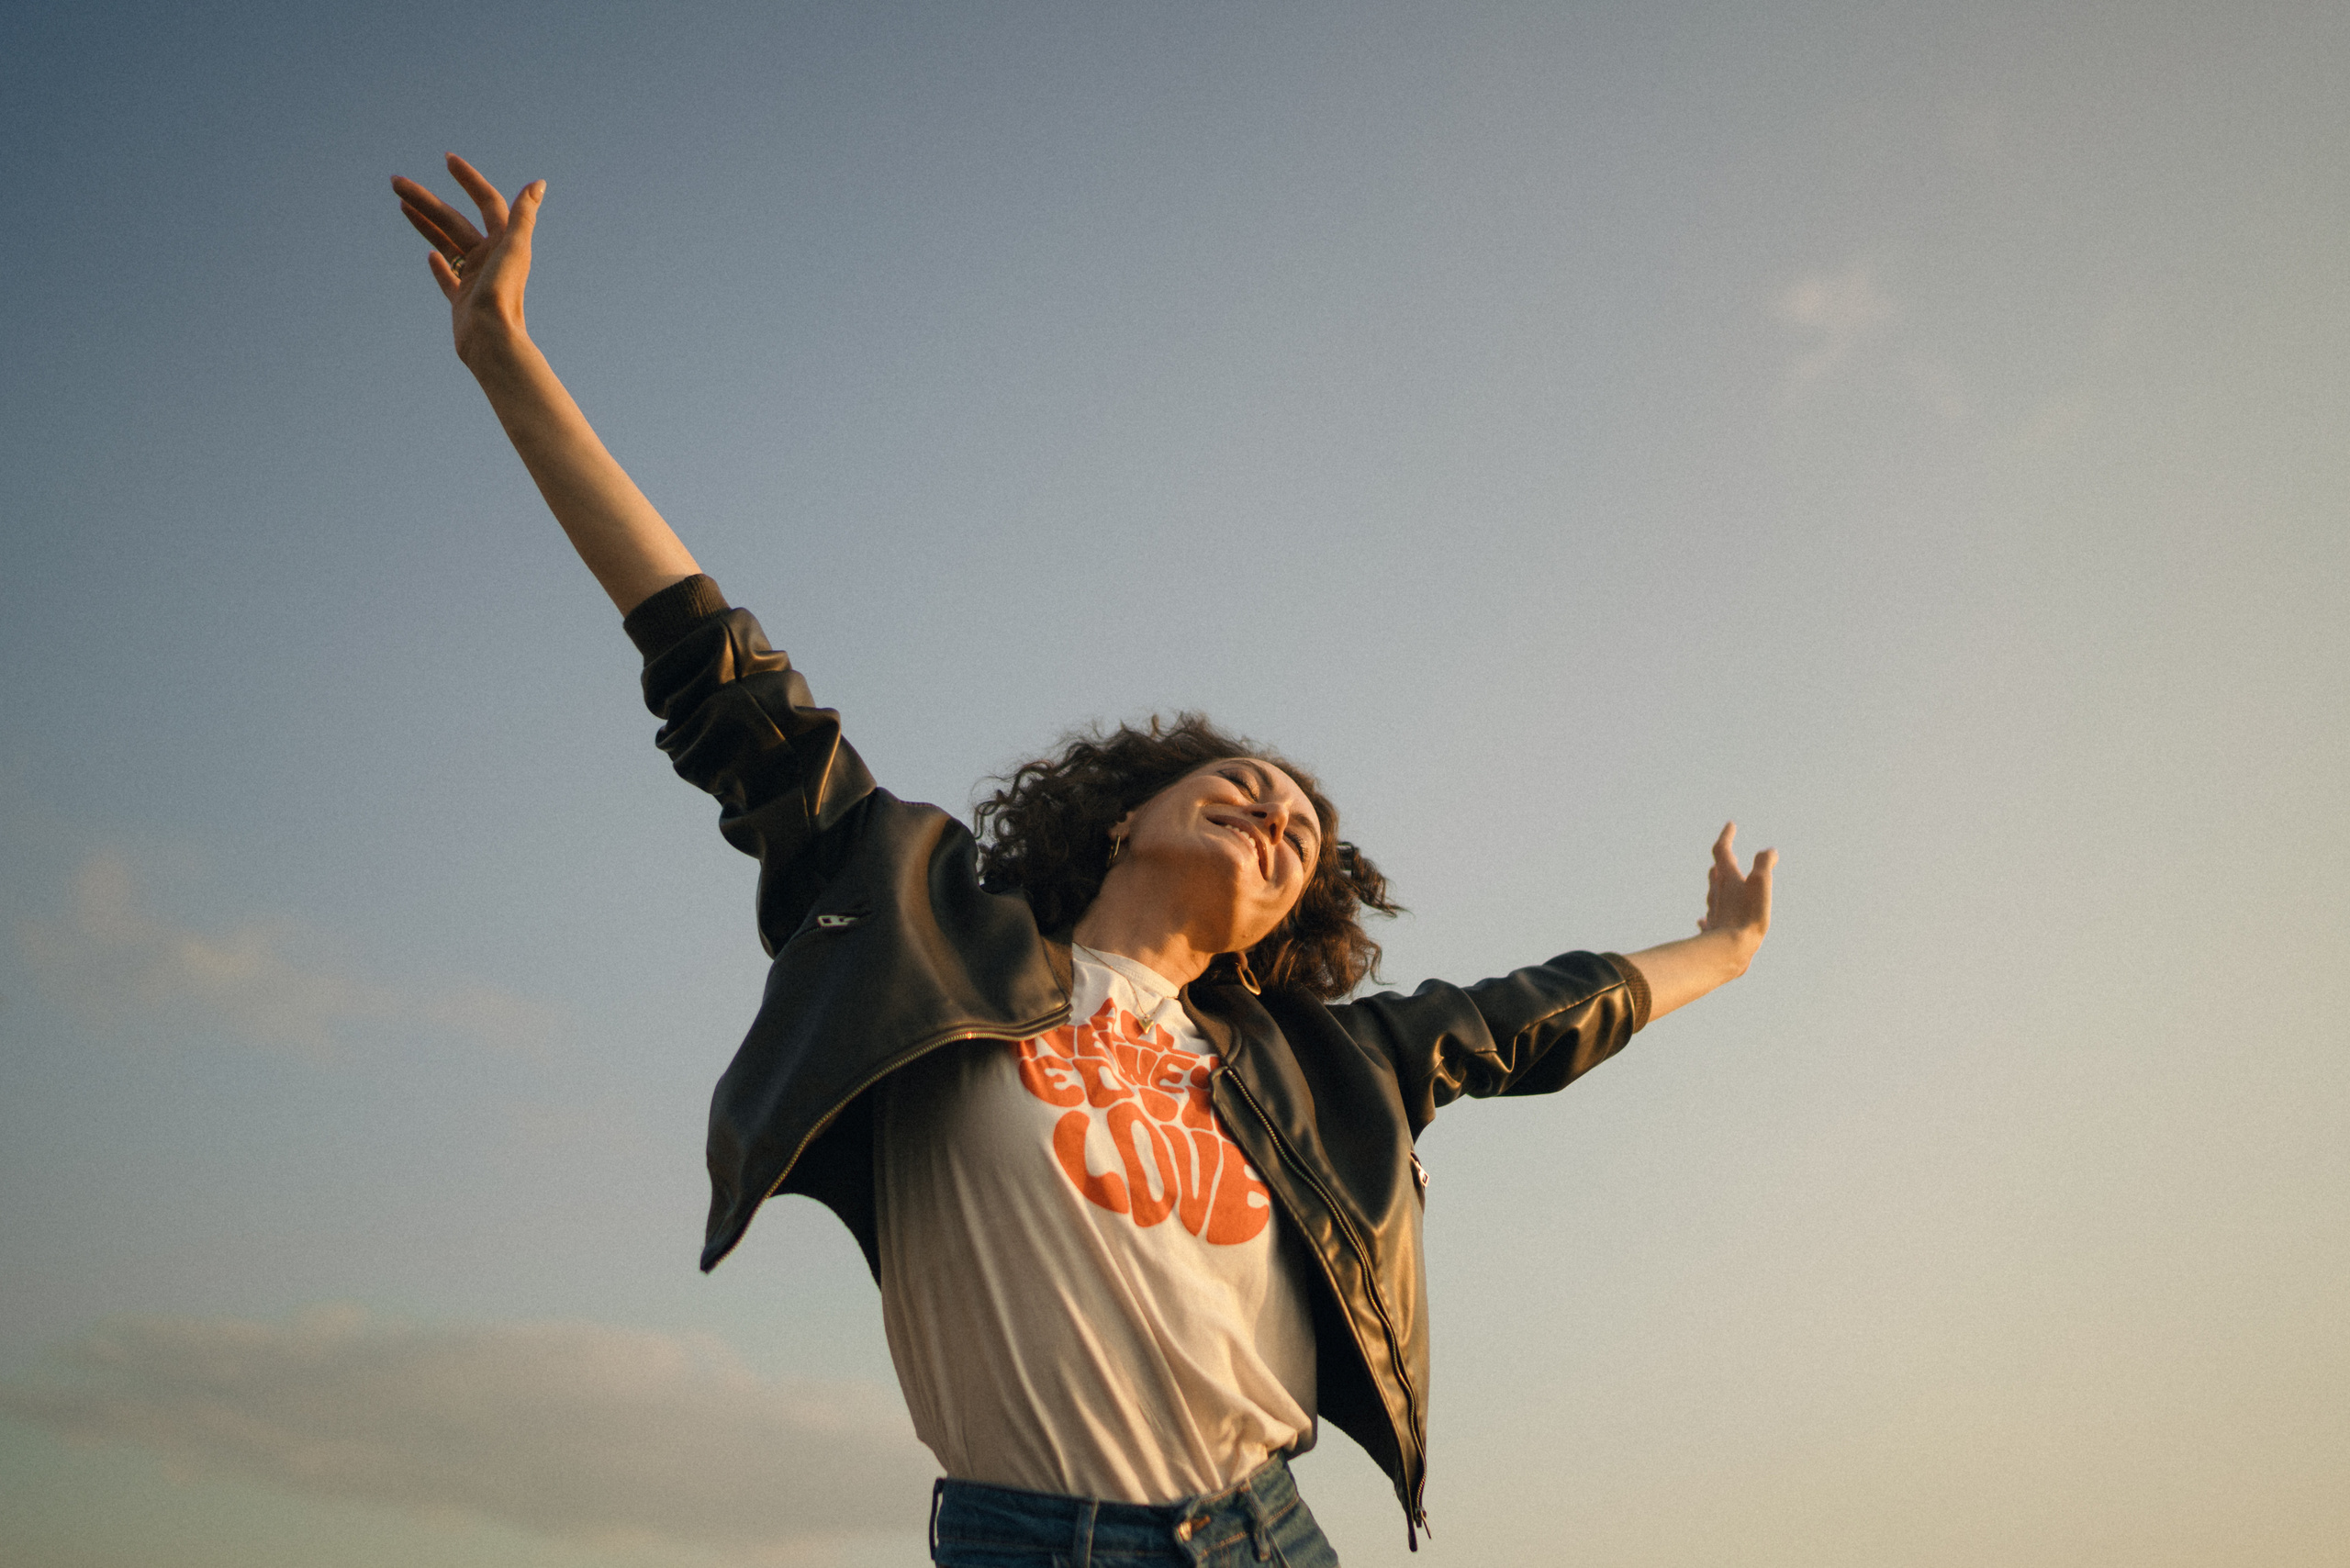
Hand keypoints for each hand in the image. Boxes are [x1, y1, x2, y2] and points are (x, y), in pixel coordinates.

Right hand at [391, 154, 544, 363]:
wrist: (491, 342)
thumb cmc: (502, 295)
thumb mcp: (514, 249)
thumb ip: (523, 216)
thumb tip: (538, 184)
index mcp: (504, 243)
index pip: (486, 202)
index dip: (469, 180)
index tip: (447, 159)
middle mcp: (490, 258)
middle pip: (453, 220)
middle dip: (425, 200)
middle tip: (395, 181)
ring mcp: (475, 279)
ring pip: (446, 243)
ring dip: (424, 223)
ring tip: (399, 204)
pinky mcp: (462, 300)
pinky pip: (449, 277)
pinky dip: (440, 265)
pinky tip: (429, 255)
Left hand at [1695, 822, 1775, 962]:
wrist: (1730, 950)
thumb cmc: (1747, 915)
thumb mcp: (1761, 884)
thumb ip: (1764, 864)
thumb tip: (1770, 850)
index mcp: (1728, 880)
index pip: (1722, 851)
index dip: (1726, 836)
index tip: (1730, 825)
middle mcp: (1718, 894)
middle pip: (1716, 873)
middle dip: (1721, 861)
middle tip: (1723, 852)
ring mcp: (1715, 913)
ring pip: (1713, 894)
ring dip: (1716, 884)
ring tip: (1716, 878)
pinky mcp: (1714, 932)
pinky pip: (1709, 920)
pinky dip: (1709, 916)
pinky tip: (1704, 921)